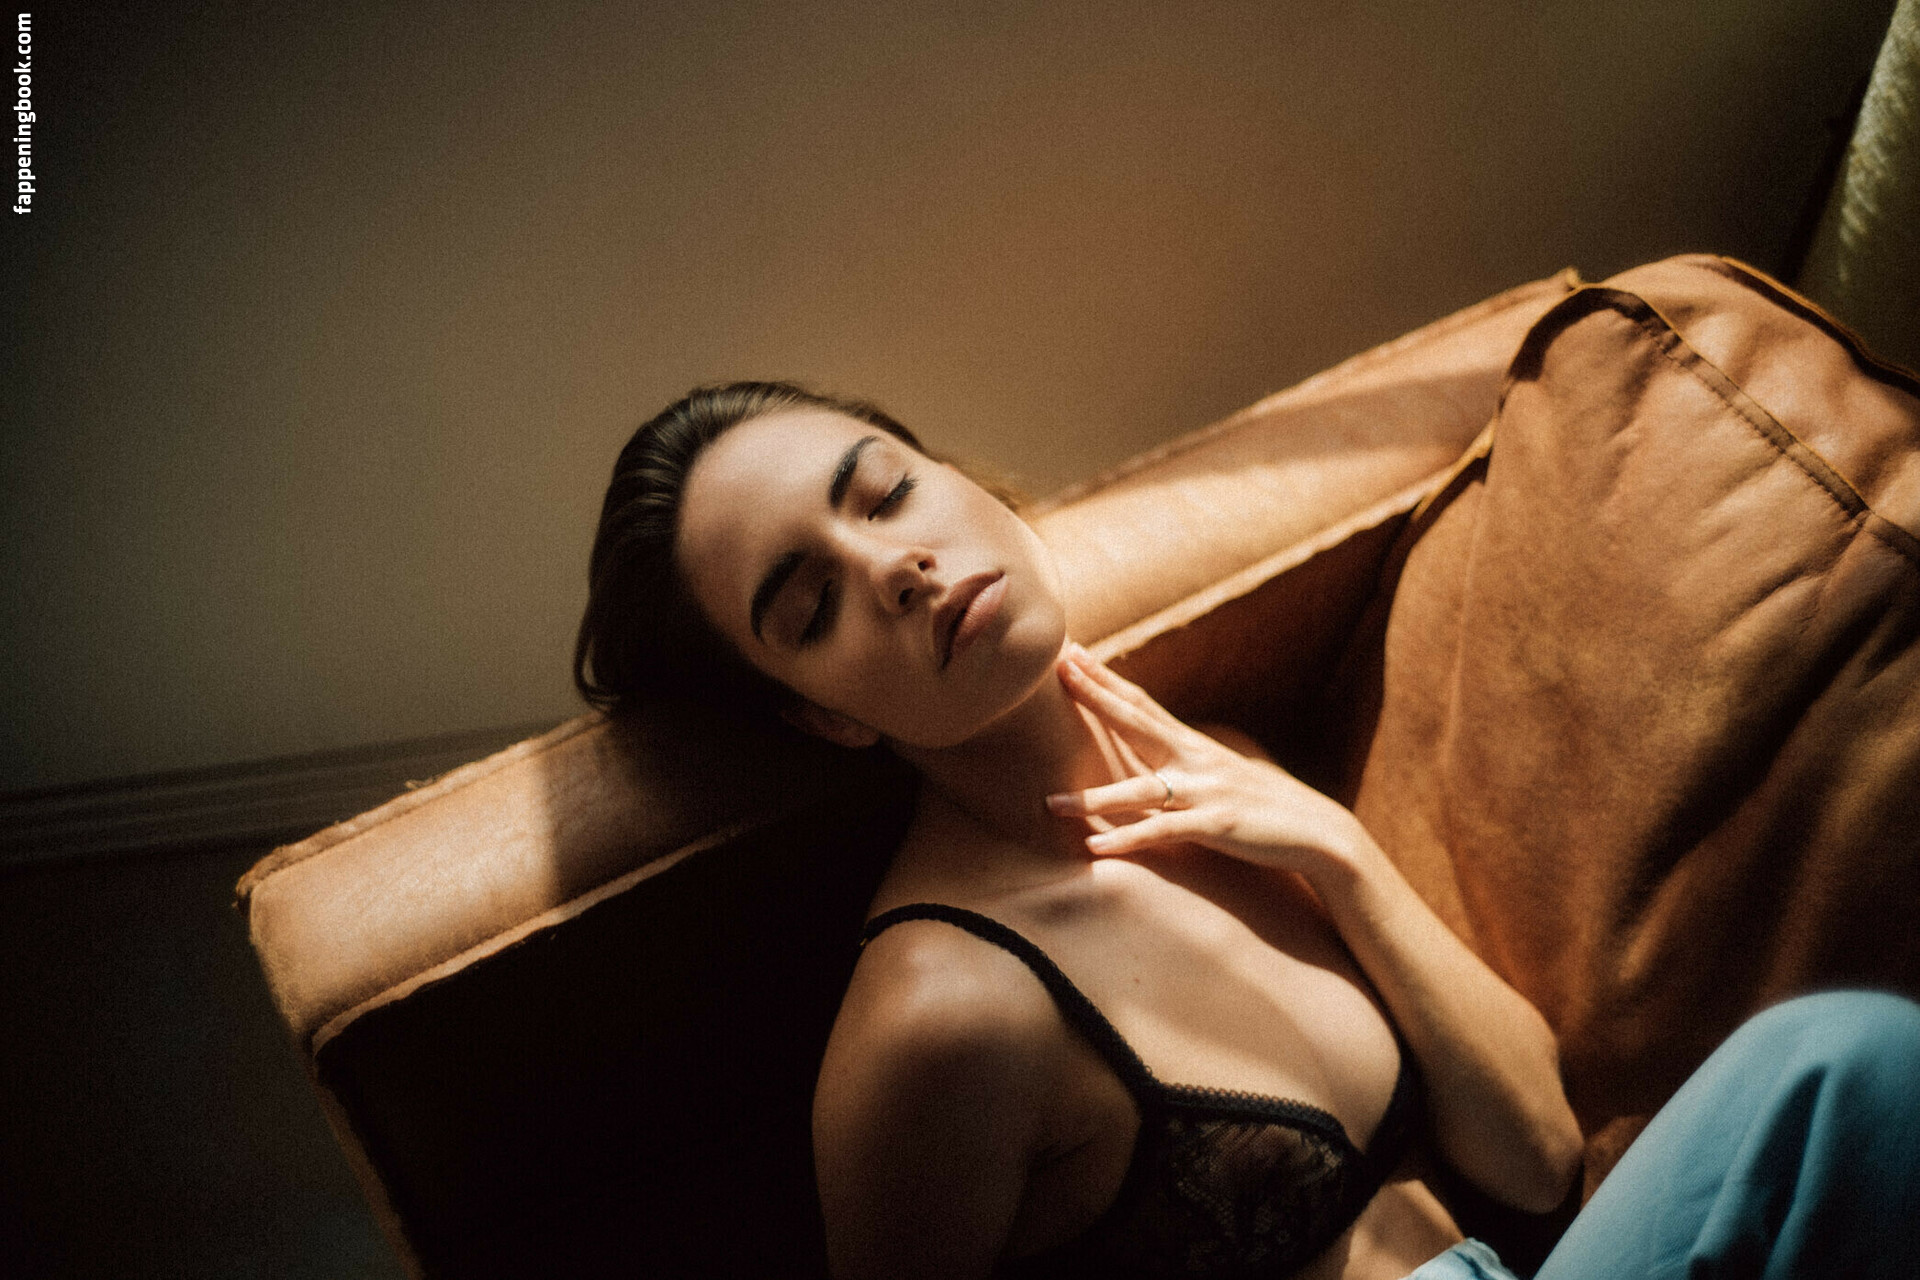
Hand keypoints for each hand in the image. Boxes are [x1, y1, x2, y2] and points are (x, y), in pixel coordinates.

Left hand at [1046, 643, 1363, 876]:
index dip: (1107, 678)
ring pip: (1140, 789)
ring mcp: (1206, 792)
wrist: (1318, 831)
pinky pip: (1164, 833)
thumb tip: (1154, 748)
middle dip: (1096, 695)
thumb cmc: (1262, 806)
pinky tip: (1095, 847)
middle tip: (1059, 668)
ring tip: (1050, 802)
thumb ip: (1184, 761)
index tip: (1073, 653)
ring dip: (1093, 796)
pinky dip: (1129, 839)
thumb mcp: (1218, 774)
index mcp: (1193, 746)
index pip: (1142, 703)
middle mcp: (1196, 760)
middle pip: (1137, 722)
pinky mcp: (1216, 825)